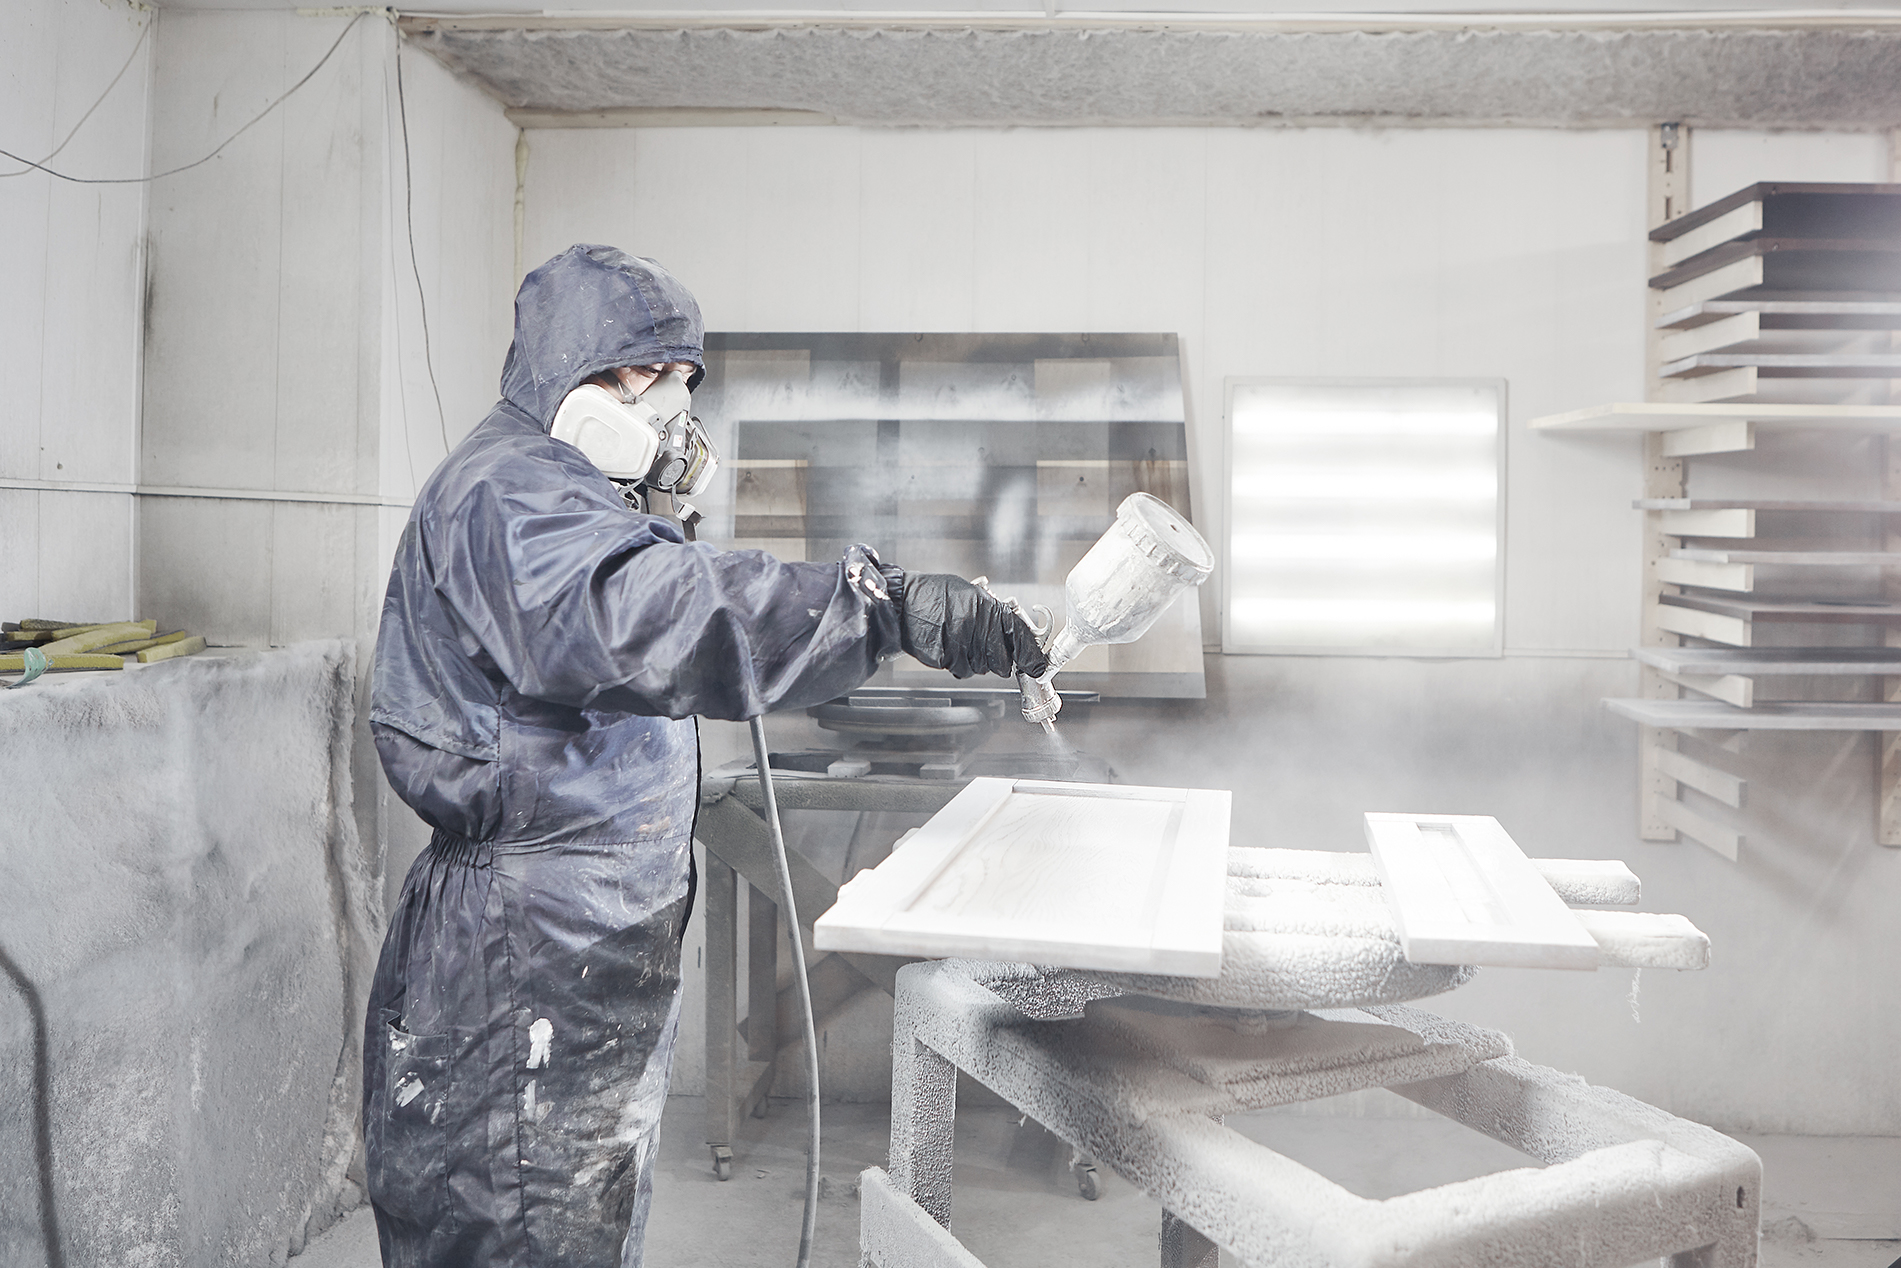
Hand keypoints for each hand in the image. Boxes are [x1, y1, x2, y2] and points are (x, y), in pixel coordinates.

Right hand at [898, 575, 1051, 679]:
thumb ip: (994, 615)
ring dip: (975, 659)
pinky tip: (948, 645)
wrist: (903, 602)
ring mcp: (962, 644)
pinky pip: (962, 670)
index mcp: (988, 607)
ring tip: (959, 639)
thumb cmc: (934, 594)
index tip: (1036, 666)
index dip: (1031, 656)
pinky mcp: (947, 658)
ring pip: (982, 668)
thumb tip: (1014, 636)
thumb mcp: (972, 594)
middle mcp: (978, 627)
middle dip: (997, 658)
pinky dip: (958, 662)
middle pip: (1002, 661)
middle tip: (983, 646)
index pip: (1020, 636)